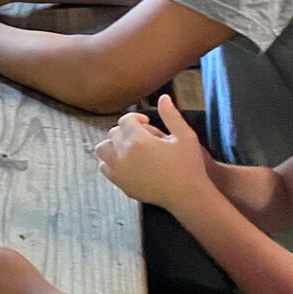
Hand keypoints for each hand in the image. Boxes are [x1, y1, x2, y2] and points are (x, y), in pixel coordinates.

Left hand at [94, 94, 212, 209]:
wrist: (188, 196)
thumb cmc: (189, 166)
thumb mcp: (185, 136)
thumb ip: (171, 115)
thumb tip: (163, 97)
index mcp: (138, 140)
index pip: (125, 120)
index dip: (136, 118)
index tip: (146, 123)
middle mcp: (124, 154)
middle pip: (114, 132)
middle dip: (126, 130)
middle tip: (143, 137)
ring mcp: (119, 170)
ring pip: (103, 148)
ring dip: (113, 144)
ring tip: (130, 148)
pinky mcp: (119, 183)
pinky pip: (104, 167)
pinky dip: (110, 161)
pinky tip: (126, 162)